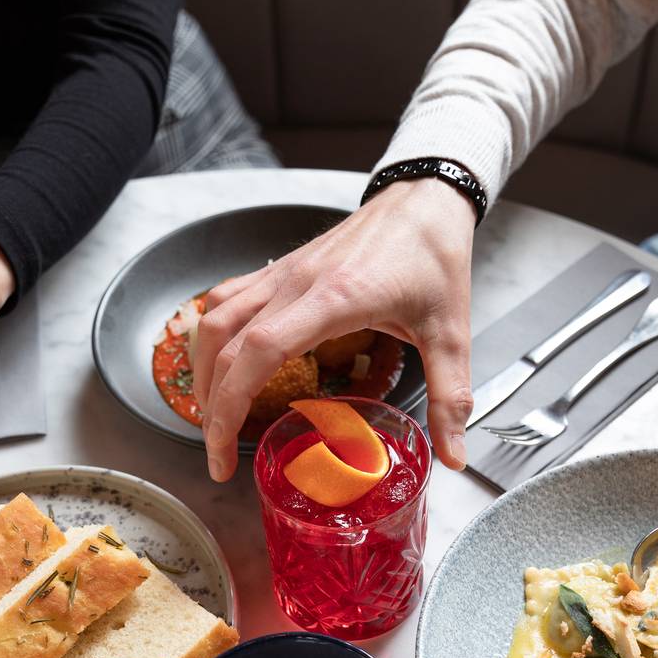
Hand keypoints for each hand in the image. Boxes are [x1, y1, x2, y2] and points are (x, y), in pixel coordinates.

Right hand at [193, 178, 477, 480]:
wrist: (425, 198)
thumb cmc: (435, 257)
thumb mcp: (451, 333)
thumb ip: (449, 397)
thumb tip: (453, 456)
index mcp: (337, 298)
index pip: (261, 352)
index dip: (232, 408)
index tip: (226, 454)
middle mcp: (298, 282)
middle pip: (227, 346)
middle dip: (212, 410)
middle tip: (219, 458)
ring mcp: (284, 272)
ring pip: (216, 321)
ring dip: (203, 373)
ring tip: (213, 418)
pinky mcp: (282, 268)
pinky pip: (227, 300)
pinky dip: (213, 337)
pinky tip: (221, 366)